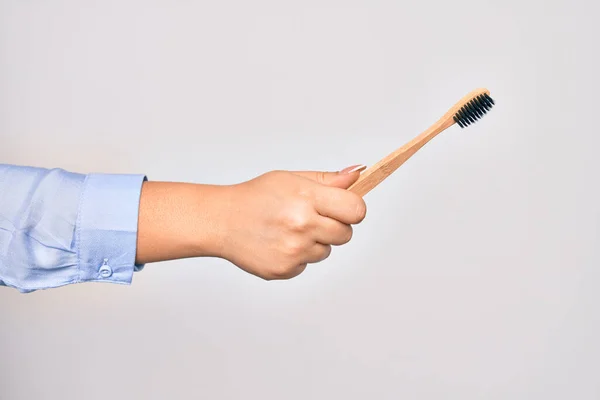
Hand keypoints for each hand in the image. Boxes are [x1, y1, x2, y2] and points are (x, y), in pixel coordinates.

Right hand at [217, 165, 366, 279]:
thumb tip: (357, 174)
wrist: (222, 220)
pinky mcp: (285, 269)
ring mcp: (294, 250)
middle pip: (346, 234)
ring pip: (326, 251)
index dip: (352, 209)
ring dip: (314, 242)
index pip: (356, 210)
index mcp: (307, 198)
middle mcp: (302, 225)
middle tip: (310, 217)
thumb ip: (327, 180)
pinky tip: (278, 243)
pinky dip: (297, 256)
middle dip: (334, 226)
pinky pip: (307, 264)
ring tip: (288, 229)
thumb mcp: (290, 179)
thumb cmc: (255, 197)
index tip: (344, 208)